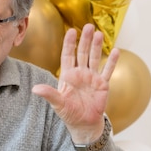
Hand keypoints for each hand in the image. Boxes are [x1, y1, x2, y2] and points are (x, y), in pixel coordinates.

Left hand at [31, 23, 118, 143]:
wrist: (84, 124)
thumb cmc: (69, 113)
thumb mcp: (58, 104)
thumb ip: (49, 94)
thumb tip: (35, 89)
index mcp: (68, 76)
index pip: (68, 55)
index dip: (69, 43)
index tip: (71, 31)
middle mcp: (80, 74)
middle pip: (82, 53)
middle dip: (85, 40)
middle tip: (88, 26)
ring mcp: (92, 78)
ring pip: (95, 58)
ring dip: (97, 46)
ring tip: (99, 34)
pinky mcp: (103, 84)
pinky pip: (107, 71)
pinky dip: (111, 62)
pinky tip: (115, 51)